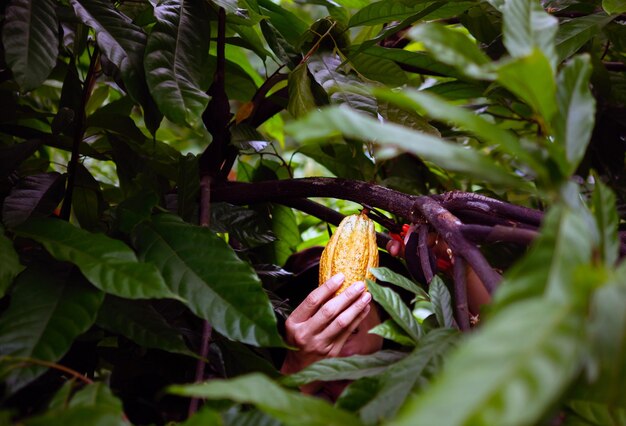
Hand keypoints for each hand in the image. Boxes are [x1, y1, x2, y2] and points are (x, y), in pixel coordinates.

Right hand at [280, 273, 371, 390]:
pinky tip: (364, 309)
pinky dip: (358, 319)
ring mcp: (320, 345)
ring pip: (341, 323)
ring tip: (366, 295)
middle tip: (359, 284)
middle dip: (346, 296)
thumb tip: (334, 284)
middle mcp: (306, 334)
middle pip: (329, 311)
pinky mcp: (332, 352)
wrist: (298, 367)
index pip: (312, 301)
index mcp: (294, 323)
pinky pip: (348, 332)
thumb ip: (312, 307)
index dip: (328, 287)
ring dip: (356, 307)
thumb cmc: (298, 337)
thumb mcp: (296, 321)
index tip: (341, 276)